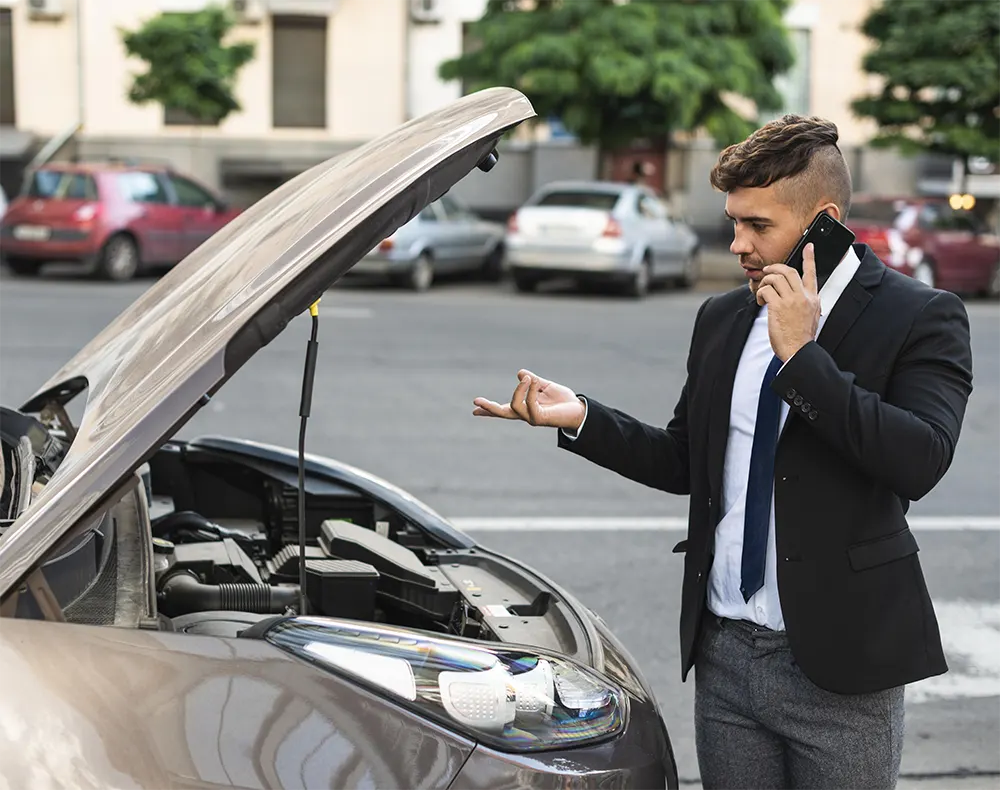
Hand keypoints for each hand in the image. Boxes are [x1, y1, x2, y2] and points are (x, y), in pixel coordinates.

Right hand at [473, 369, 585, 429]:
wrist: (580, 410)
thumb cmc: (563, 401)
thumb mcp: (545, 387)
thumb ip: (533, 382)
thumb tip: (520, 373)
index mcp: (525, 407)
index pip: (504, 409)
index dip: (489, 409)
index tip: (474, 409)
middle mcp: (526, 414)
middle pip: (503, 413)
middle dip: (489, 408)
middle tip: (476, 401)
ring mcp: (532, 418)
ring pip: (514, 406)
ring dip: (518, 390)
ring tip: (527, 378)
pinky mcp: (540, 418)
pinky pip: (529, 404)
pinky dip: (529, 391)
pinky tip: (532, 381)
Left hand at [757, 243, 821, 360]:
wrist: (798, 351)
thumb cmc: (801, 338)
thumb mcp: (811, 317)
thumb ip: (806, 304)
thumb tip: (797, 297)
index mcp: (813, 298)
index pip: (811, 273)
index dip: (809, 258)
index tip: (809, 247)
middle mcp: (803, 296)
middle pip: (788, 271)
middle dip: (775, 267)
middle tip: (767, 270)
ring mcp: (791, 300)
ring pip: (775, 278)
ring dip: (765, 282)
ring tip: (762, 292)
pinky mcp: (778, 306)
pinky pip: (766, 290)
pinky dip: (760, 293)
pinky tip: (760, 301)